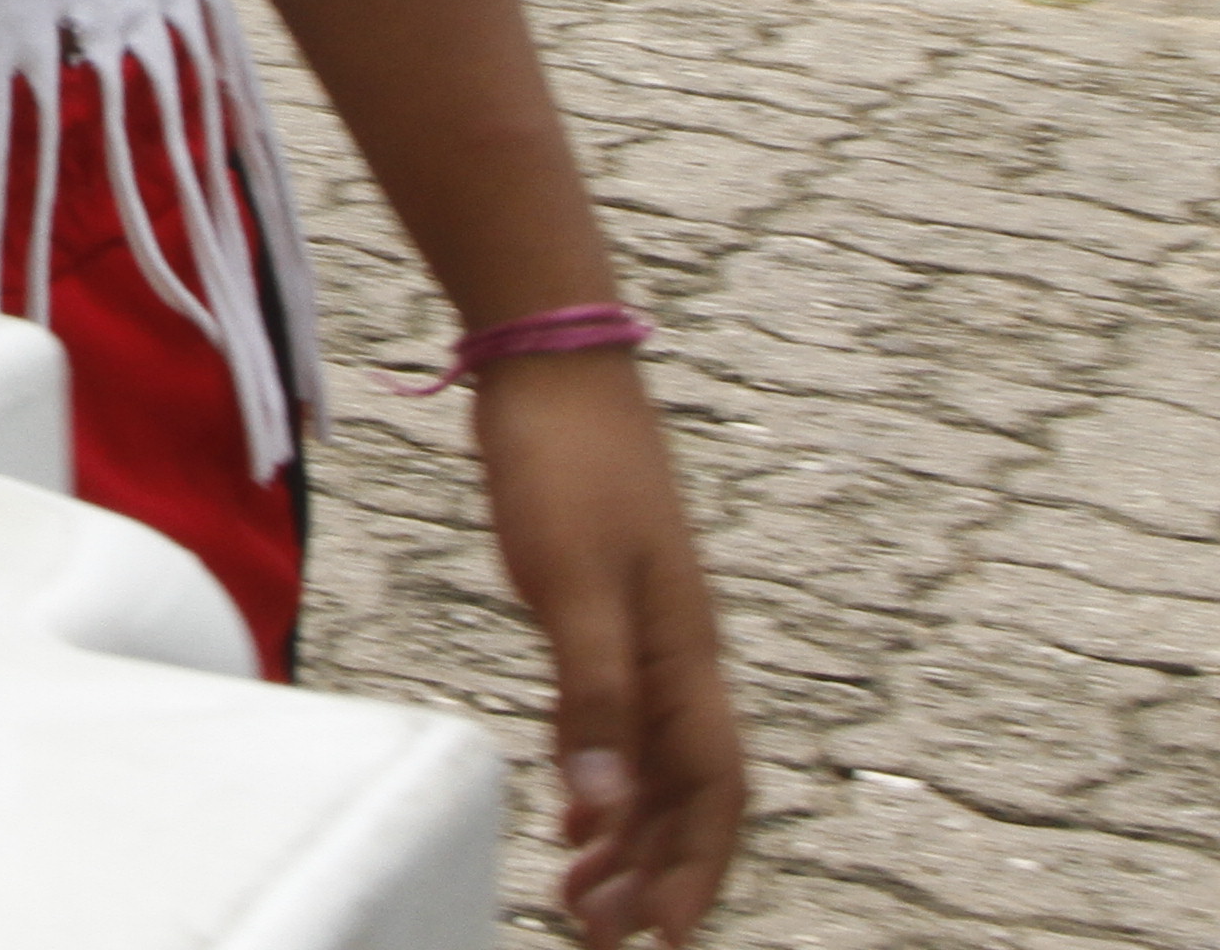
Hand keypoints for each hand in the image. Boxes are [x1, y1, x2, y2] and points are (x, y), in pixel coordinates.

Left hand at [476, 352, 744, 944]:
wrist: (548, 366)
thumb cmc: (563, 466)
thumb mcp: (571, 586)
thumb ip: (593, 696)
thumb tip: (608, 808)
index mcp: (682, 656)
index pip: (709, 790)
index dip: (691, 866)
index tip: (658, 937)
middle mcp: (675, 654)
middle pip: (685, 791)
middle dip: (654, 872)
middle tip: (598, 938)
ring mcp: (640, 630)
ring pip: (649, 762)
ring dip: (623, 834)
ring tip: (577, 898)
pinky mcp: (598, 607)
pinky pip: (614, 719)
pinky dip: (599, 776)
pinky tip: (572, 814)